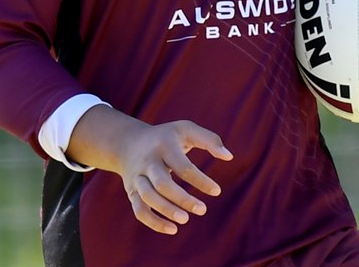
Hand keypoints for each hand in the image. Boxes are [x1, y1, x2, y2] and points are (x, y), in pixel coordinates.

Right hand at [66, 106, 232, 234]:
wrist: (129, 142)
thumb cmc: (166, 137)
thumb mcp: (186, 129)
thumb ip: (209, 139)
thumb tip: (229, 156)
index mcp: (164, 145)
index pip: (183, 166)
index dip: (201, 181)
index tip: (217, 191)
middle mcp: (148, 161)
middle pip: (162, 184)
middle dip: (183, 199)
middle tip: (203, 210)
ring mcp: (138, 177)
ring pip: (148, 197)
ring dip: (167, 211)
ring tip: (186, 219)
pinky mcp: (131, 191)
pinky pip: (140, 210)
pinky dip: (154, 222)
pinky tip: (173, 229)